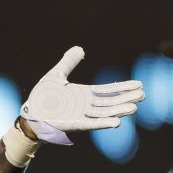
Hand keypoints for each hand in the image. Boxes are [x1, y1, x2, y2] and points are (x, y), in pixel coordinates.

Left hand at [19, 46, 143, 143]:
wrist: (29, 112)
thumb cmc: (42, 97)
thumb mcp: (56, 75)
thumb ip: (68, 62)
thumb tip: (80, 48)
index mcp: (84, 94)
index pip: (108, 90)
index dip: (123, 88)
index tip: (139, 85)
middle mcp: (86, 106)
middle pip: (111, 102)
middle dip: (126, 98)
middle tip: (143, 95)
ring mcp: (82, 115)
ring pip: (105, 113)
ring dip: (119, 111)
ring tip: (134, 108)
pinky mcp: (75, 124)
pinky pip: (92, 123)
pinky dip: (104, 123)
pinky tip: (117, 122)